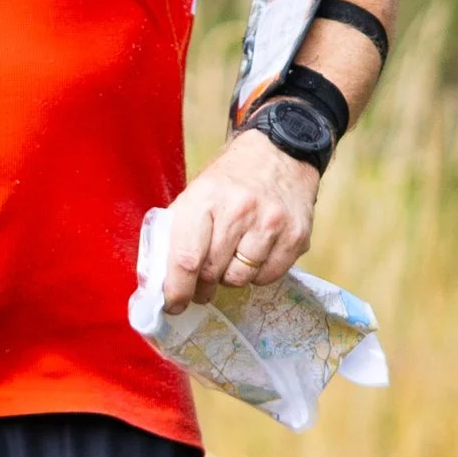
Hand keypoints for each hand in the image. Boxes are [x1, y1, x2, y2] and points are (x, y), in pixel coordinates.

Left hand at [154, 129, 318, 312]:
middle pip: (211, 272)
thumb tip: (161, 280)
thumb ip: (178, 233)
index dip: (176, 289)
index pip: (186, 258)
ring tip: (232, 257)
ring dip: (230, 277)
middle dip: (201, 285)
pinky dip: (257, 274)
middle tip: (201, 282)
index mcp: (205, 198)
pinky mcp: (296, 236)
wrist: (281, 152)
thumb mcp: (196, 193)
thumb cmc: (231, 178)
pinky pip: (267, 277)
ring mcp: (271, 224)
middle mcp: (240, 210)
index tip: (172, 304)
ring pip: (239, 278)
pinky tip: (255, 253)